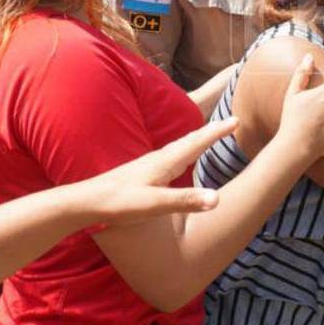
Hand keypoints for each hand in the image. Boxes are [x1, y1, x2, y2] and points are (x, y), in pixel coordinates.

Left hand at [86, 120, 237, 227]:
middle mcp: (159, 158)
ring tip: (211, 135)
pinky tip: (180, 158)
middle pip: (191, 139)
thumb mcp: (154, 204)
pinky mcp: (143, 172)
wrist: (86, 202)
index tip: (237, 119)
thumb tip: (217, 198)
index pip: (197, 142)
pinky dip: (185, 150)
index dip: (218, 131)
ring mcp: (150, 164)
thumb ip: (185, 201)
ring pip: (181, 146)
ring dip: (199, 138)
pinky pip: (172, 156)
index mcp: (165, 162)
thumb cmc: (118, 202)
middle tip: (231, 122)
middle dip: (212, 131)